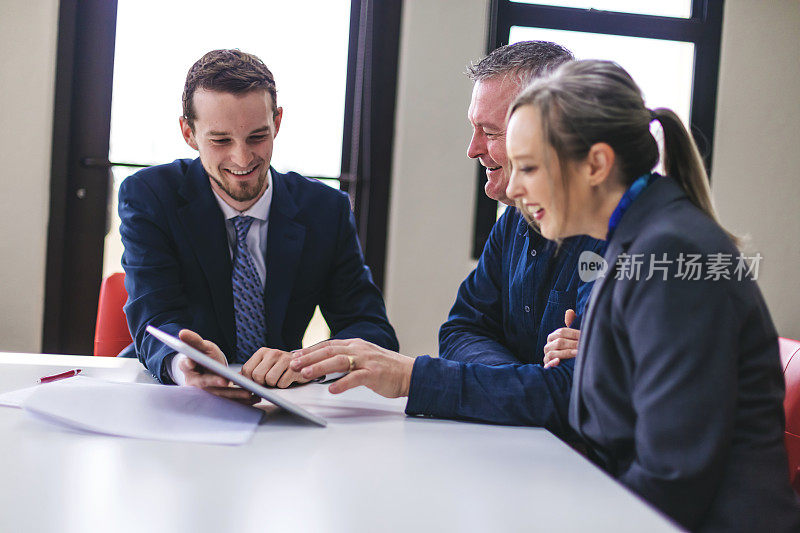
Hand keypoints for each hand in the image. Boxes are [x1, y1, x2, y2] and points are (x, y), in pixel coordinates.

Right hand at [177, 329, 257, 404]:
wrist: (211, 368)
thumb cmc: (205, 356)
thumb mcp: (201, 346)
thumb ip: (194, 340)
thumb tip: (182, 333)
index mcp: (188, 368)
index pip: (187, 366)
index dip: (189, 364)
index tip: (191, 363)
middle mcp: (195, 383)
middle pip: (205, 383)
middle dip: (215, 382)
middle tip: (225, 381)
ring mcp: (207, 392)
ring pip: (220, 395)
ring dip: (234, 395)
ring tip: (248, 392)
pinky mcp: (219, 399)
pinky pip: (230, 401)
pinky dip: (242, 401)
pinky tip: (255, 398)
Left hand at [241, 347, 309, 388]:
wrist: (304, 364)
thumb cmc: (280, 367)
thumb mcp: (264, 365)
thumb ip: (250, 371)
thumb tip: (234, 379)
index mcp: (262, 352)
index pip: (246, 370)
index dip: (250, 381)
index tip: (256, 382)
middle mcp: (273, 352)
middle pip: (257, 376)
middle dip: (262, 383)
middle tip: (269, 381)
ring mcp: (285, 359)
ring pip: (270, 380)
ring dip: (274, 385)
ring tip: (279, 379)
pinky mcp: (295, 368)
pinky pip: (282, 383)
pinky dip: (283, 385)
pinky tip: (288, 379)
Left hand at [289, 338, 413, 397]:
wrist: (410, 373)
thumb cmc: (386, 368)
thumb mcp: (364, 358)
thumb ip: (347, 359)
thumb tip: (324, 366)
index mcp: (356, 345)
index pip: (328, 345)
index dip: (310, 350)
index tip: (295, 355)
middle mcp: (359, 350)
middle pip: (330, 351)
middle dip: (309, 357)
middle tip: (293, 363)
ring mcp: (367, 361)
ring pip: (339, 361)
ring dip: (320, 367)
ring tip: (305, 374)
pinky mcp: (374, 374)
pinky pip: (355, 378)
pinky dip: (342, 383)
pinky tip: (332, 390)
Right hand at [543, 309, 579, 367]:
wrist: (565, 364)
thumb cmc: (571, 349)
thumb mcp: (573, 339)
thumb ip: (572, 327)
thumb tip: (571, 312)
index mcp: (554, 336)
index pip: (562, 332)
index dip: (574, 334)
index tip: (584, 336)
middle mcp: (549, 344)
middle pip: (559, 342)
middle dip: (572, 344)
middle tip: (583, 346)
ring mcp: (547, 355)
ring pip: (553, 352)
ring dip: (566, 353)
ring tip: (577, 353)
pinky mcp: (547, 365)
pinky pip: (547, 364)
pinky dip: (552, 363)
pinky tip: (558, 362)